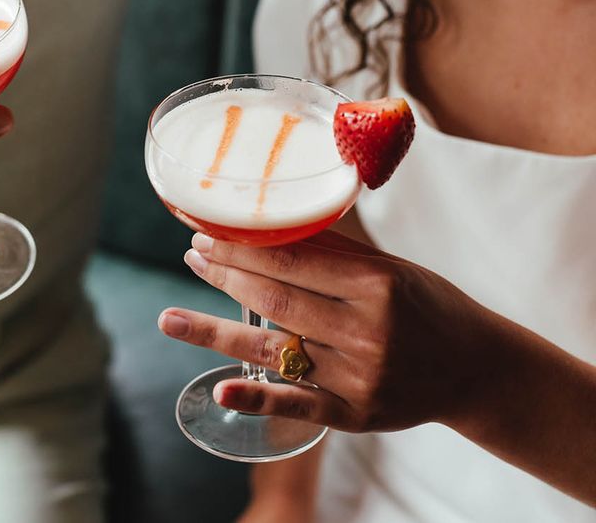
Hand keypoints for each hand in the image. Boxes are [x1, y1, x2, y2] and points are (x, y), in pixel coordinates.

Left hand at [158, 230, 495, 432]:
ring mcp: (359, 377)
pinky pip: (299, 406)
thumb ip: (336, 255)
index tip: (209, 233)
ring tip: (169, 318)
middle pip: (276, 300)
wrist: (476, 369)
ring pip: (274, 350)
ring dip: (215, 331)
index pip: (294, 262)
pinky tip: (220, 389)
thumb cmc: (430, 307)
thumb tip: (274, 229)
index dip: (244, 247)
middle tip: (192, 256)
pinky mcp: (355, 416)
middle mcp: (366, 331)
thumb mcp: (392, 270)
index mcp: (377, 285)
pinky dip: (257, 398)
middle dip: (225, 275)